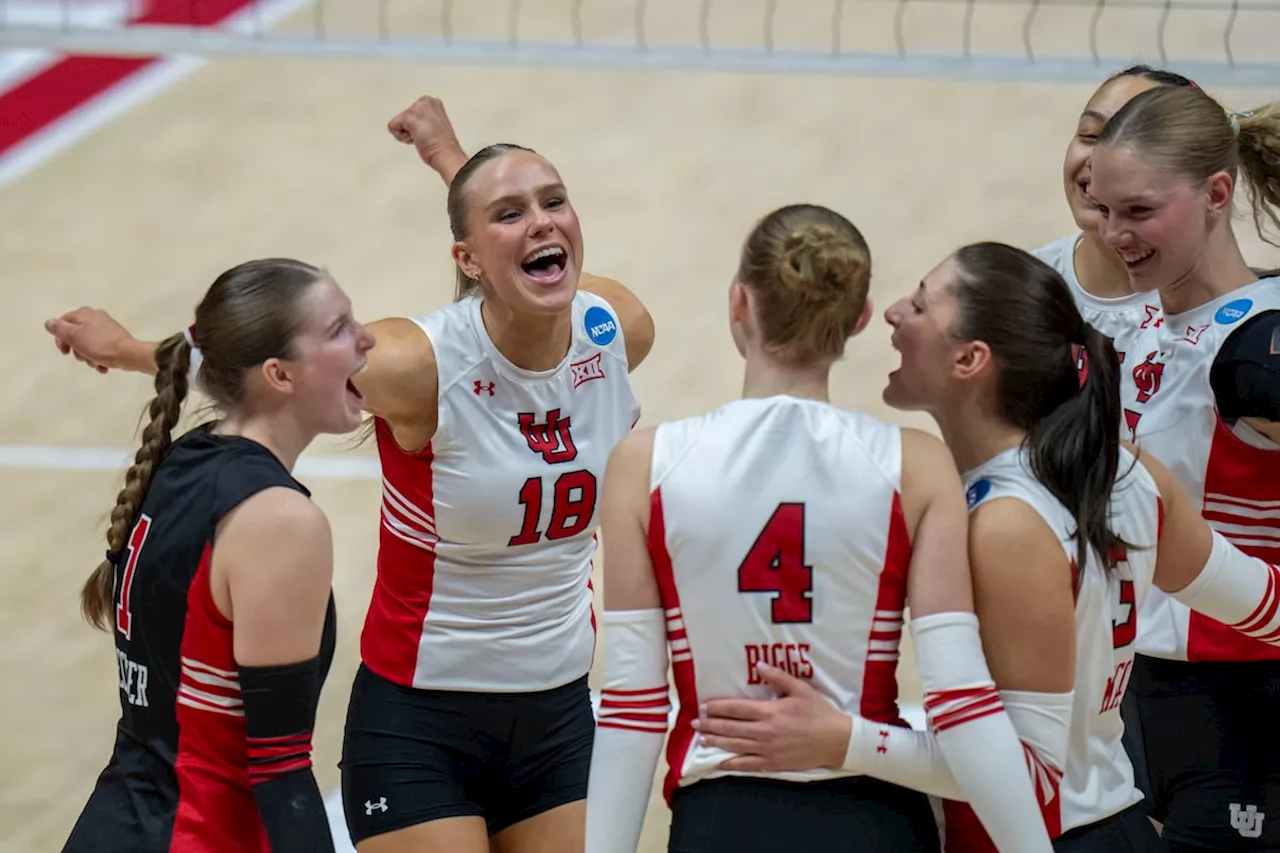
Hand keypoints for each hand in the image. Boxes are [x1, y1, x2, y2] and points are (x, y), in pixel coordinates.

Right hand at [45, 306, 133, 372]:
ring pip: (88, 344)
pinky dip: (99, 358)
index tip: (65, 352)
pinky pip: (101, 348)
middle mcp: (95, 316)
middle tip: (83, 358)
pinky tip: (103, 366)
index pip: (62, 324)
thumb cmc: (99, 345)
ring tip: (96, 363)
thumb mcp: (74, 336)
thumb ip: (59, 328)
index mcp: (83, 313)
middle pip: (76, 335)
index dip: (61, 339)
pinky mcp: (115, 338)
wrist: (128, 354)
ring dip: (89, 357)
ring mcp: (106, 327)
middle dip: (77, 351)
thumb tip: (49, 322)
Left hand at [387, 95, 468, 184]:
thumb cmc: (443, 146)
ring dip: (408, 133)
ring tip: (422, 138)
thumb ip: (425, 121)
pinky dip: (401, 137)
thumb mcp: (436, 126)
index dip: (418, 127)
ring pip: (399, 121)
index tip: (429, 133)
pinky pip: (393, 127)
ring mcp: (417, 108)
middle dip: (412, 128)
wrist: (446, 153)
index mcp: (433, 102)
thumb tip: (417, 126)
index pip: (413, 113)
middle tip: (426, 136)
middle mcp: (425, 101)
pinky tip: (415, 139)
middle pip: (404, 116)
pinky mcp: (408, 116)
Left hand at [693, 662, 851, 772]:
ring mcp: (767, 749)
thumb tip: (758, 665)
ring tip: (701, 739)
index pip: (736, 709)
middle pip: (730, 727)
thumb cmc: (819, 712)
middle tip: (695, 722)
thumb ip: (778, 677)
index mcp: (769, 711)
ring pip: (735, 745)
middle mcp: (764, 731)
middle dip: (711, 724)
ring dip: (716, 742)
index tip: (704, 706)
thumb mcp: (801, 689)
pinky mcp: (773, 763)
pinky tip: (719, 763)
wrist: (837, 741)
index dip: (717, 708)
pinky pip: (747, 764)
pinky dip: (732, 763)